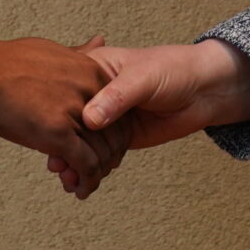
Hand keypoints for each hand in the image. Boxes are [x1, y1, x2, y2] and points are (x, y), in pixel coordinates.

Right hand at [0, 35, 126, 197]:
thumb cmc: (10, 62)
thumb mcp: (55, 50)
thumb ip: (81, 54)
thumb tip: (101, 39)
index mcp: (93, 70)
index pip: (120, 110)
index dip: (116, 134)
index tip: (107, 149)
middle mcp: (90, 90)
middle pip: (115, 133)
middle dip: (109, 158)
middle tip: (99, 172)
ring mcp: (75, 111)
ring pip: (101, 152)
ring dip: (97, 174)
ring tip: (84, 184)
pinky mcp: (57, 133)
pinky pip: (85, 164)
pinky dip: (86, 181)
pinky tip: (80, 189)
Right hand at [43, 40, 249, 193]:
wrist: (204, 89)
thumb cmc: (173, 69)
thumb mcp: (142, 77)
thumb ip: (116, 97)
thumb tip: (90, 119)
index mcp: (94, 69)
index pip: (66, 92)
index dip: (54, 114)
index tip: (45, 136)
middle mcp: (96, 94)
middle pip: (69, 122)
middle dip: (61, 145)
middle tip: (56, 165)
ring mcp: (107, 117)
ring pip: (81, 142)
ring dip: (72, 161)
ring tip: (67, 179)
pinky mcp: (120, 136)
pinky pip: (99, 154)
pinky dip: (89, 167)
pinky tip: (81, 180)